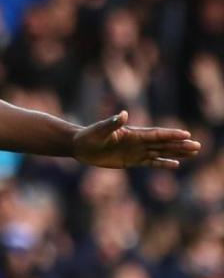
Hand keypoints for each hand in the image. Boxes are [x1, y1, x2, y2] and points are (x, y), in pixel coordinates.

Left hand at [73, 111, 200, 168]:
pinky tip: (175, 164)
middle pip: (163, 143)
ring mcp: (135, 151)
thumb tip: (122, 114)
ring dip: (176, 152)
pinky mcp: (131, 161)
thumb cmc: (89, 136)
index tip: (187, 134)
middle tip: (198, 146)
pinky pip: (150, 162)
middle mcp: (137, 142)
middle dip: (180, 145)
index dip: (171, 135)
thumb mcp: (100, 130)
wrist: (80, 146)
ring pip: (160, 152)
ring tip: (193, 152)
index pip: (156, 134)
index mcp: (132, 134)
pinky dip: (163, 163)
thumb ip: (112, 123)